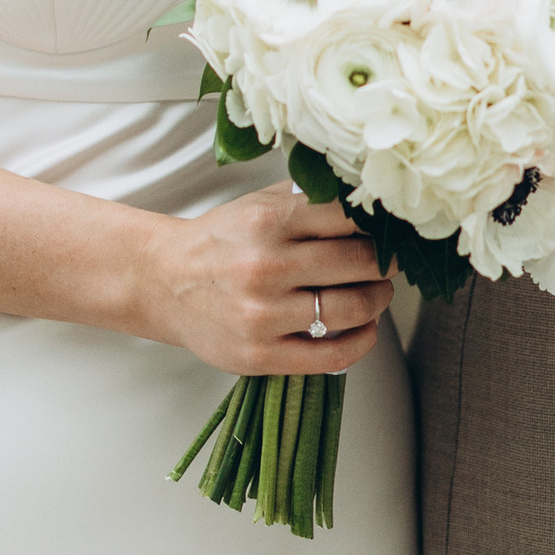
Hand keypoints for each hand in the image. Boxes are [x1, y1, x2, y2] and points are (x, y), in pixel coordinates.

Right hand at [142, 181, 391, 373]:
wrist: (163, 282)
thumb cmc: (220, 241)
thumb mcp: (258, 205)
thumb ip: (309, 198)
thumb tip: (370, 198)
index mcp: (268, 221)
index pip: (350, 217)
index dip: (381, 223)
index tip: (391, 228)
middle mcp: (266, 267)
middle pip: (360, 264)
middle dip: (386, 262)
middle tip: (390, 261)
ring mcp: (263, 315)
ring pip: (353, 309)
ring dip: (378, 300)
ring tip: (376, 292)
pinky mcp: (261, 355)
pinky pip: (333, 356)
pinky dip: (362, 341)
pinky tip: (364, 328)